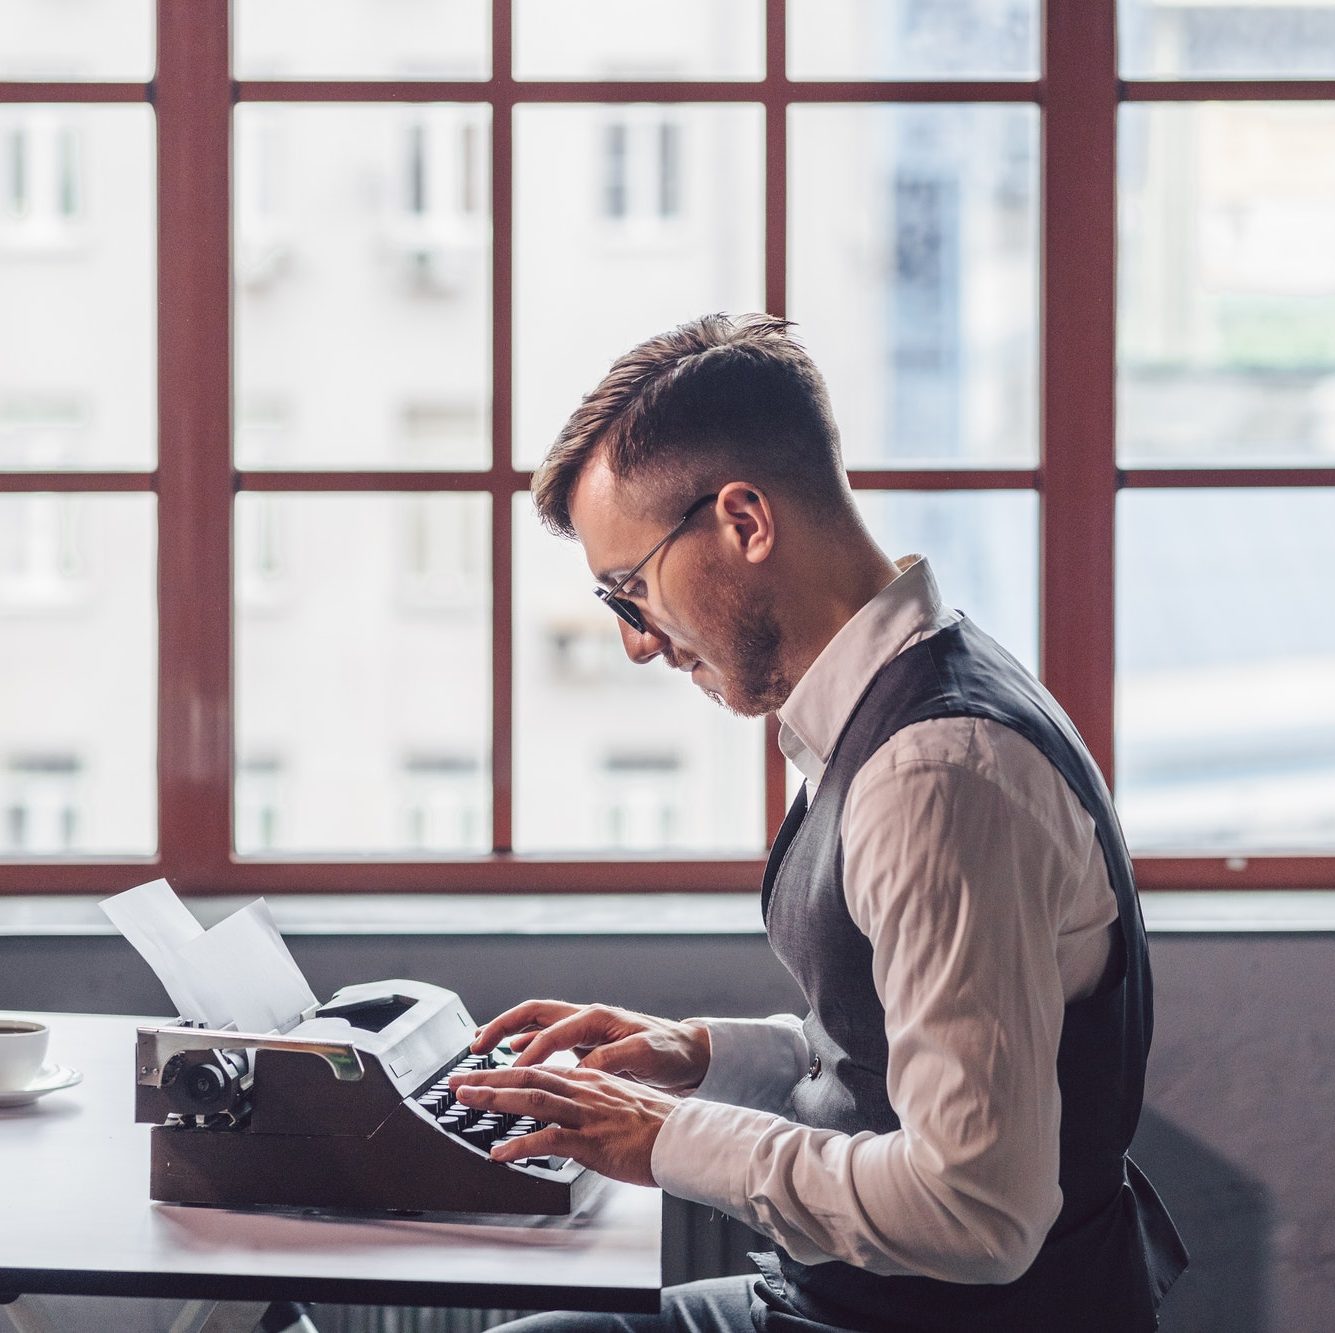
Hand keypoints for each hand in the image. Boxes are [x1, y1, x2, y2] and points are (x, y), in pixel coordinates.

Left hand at [448, 1064, 676, 1186]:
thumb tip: (567, 1116)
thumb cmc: (657, 1128)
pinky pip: (550, 1139)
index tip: (480, 1075)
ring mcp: (588, 1113)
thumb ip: (591, 1105)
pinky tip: (500, 1154)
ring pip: (534, 1098)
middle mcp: (585, 1090)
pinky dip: (521, 1146)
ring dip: (496, 1099)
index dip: (506, 1071)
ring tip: (468, 1103)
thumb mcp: (619, 1106)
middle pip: (529, 1076)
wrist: (686, 1139)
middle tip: (457, 1083)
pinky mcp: (593, 1140)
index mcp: (590, 1080)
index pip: (540, 1069)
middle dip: (489, 1078)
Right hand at [472, 999, 710, 1093]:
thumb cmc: (670, 1051)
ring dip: (507, 1032)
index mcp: (596, 1018)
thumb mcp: (644, 1054)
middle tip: (475, 1047)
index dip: (528, 1052)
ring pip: (535, 1024)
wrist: (689, 1053)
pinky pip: (546, 1039)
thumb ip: (610, 1059)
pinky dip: (524, 1044)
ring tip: (480, 1046)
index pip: (551, 1032)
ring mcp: (583, 1030)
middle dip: (501, 1027)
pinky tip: (511, 1054)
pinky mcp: (585, 1043)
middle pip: (532, 1014)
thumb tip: (578, 1069)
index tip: (510, 1072)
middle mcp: (585, 1018)